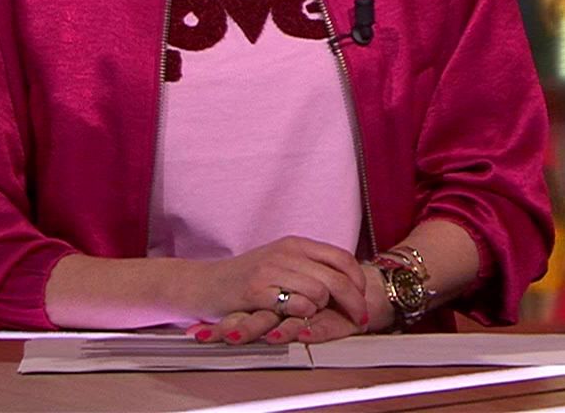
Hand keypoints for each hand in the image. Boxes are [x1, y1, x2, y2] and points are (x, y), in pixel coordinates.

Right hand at [187, 236, 369, 342]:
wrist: (203, 284)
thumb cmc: (243, 277)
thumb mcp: (279, 262)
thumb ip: (307, 267)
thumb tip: (344, 281)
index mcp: (295, 244)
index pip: (342, 258)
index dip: (358, 281)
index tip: (362, 299)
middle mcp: (286, 253)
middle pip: (336, 278)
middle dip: (354, 303)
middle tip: (359, 320)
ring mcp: (271, 270)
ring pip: (319, 292)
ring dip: (322, 310)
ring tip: (314, 316)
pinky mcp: (257, 291)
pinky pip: (295, 304)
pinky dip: (302, 315)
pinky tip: (295, 318)